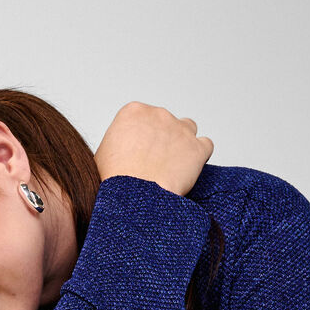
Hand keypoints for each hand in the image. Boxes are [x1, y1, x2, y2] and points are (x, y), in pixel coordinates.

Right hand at [94, 102, 213, 194]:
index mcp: (134, 112)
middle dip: (163, 138)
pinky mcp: (197, 148)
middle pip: (166, 121)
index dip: (144, 135)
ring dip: (183, 142)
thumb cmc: (114, 180)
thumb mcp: (103, 153)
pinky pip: (206, 145)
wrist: (132, 198)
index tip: (141, 151)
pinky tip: (189, 169)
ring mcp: (181, 129)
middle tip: (156, 162)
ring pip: (188, 128)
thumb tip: (122, 150)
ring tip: (174, 164)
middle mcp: (159, 115)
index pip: (145, 116)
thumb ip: (118, 143)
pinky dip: (199, 155)